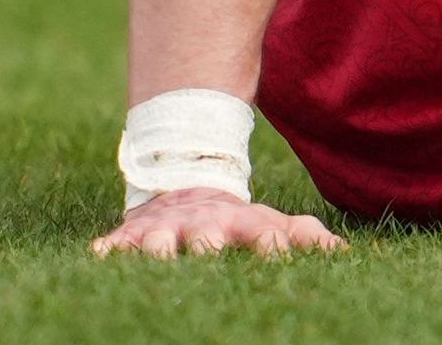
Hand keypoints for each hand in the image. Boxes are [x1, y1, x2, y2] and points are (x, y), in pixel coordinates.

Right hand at [89, 187, 346, 255]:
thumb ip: (304, 236)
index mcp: (239, 225)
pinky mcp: (130, 237)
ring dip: (156, 251)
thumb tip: (342, 253)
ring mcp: (165, 232)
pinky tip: (99, 257)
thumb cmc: (235, 218)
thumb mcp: (270, 221)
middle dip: (207, 247)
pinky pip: (113, 245)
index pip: (260, 234)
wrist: (183, 184)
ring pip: (157, 244)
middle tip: (209, 253)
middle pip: (205, 240)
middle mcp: (201, 228)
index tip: (277, 254)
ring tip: (157, 256)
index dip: (270, 244)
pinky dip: (106, 251)